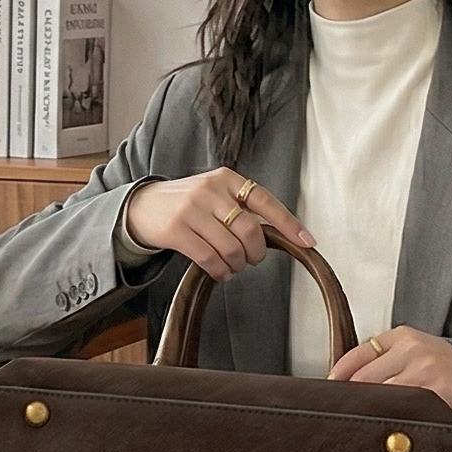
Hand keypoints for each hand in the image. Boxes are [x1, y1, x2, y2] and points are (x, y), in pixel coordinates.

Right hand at [122, 169, 311, 285]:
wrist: (143, 205)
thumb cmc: (188, 203)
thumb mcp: (215, 193)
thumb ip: (241, 206)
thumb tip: (278, 233)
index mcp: (227, 179)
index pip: (265, 201)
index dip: (289, 224)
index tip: (307, 242)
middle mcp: (210, 190)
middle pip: (250, 231)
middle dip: (256, 253)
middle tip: (251, 259)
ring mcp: (191, 210)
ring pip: (231, 248)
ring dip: (237, 265)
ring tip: (233, 266)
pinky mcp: (176, 230)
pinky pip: (209, 259)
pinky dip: (220, 272)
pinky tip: (220, 272)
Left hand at [328, 328, 451, 417]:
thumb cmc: (443, 364)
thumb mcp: (414, 348)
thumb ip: (383, 358)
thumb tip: (344, 380)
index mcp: (402, 336)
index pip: (358, 354)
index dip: (339, 373)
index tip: (329, 387)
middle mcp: (412, 349)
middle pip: (364, 378)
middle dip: (352, 396)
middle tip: (343, 409)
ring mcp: (425, 370)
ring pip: (381, 394)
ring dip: (370, 409)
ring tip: (361, 419)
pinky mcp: (437, 392)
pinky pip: (404, 408)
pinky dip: (392, 417)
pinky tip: (387, 423)